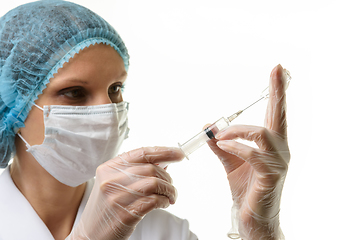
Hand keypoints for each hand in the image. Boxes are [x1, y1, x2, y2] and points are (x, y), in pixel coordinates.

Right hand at [66, 147, 183, 239]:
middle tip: (170, 186)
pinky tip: (164, 204)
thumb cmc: (106, 207)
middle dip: (167, 178)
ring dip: (169, 190)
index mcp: (109, 168)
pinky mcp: (125, 214)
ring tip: (170, 196)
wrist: (91, 234)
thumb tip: (165, 163)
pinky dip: (164, 201)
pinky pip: (154, 201)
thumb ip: (136, 171)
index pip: (142, 153)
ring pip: (155, 183)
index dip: (164, 152)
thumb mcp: (115, 183)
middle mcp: (111, 180)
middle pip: (151, 169)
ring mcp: (117, 197)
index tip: (178, 154)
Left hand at [208, 64, 289, 239]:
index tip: (277, 70)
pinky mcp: (271, 176)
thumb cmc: (246, 188)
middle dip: (277, 91)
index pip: (275, 113)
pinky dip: (235, 147)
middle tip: (276, 70)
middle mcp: (280, 149)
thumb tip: (208, 127)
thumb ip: (221, 144)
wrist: (252, 217)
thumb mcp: (230, 161)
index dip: (277, 91)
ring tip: (219, 136)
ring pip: (261, 134)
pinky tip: (222, 146)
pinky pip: (253, 154)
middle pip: (279, 115)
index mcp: (271, 144)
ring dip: (236, 131)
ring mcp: (278, 162)